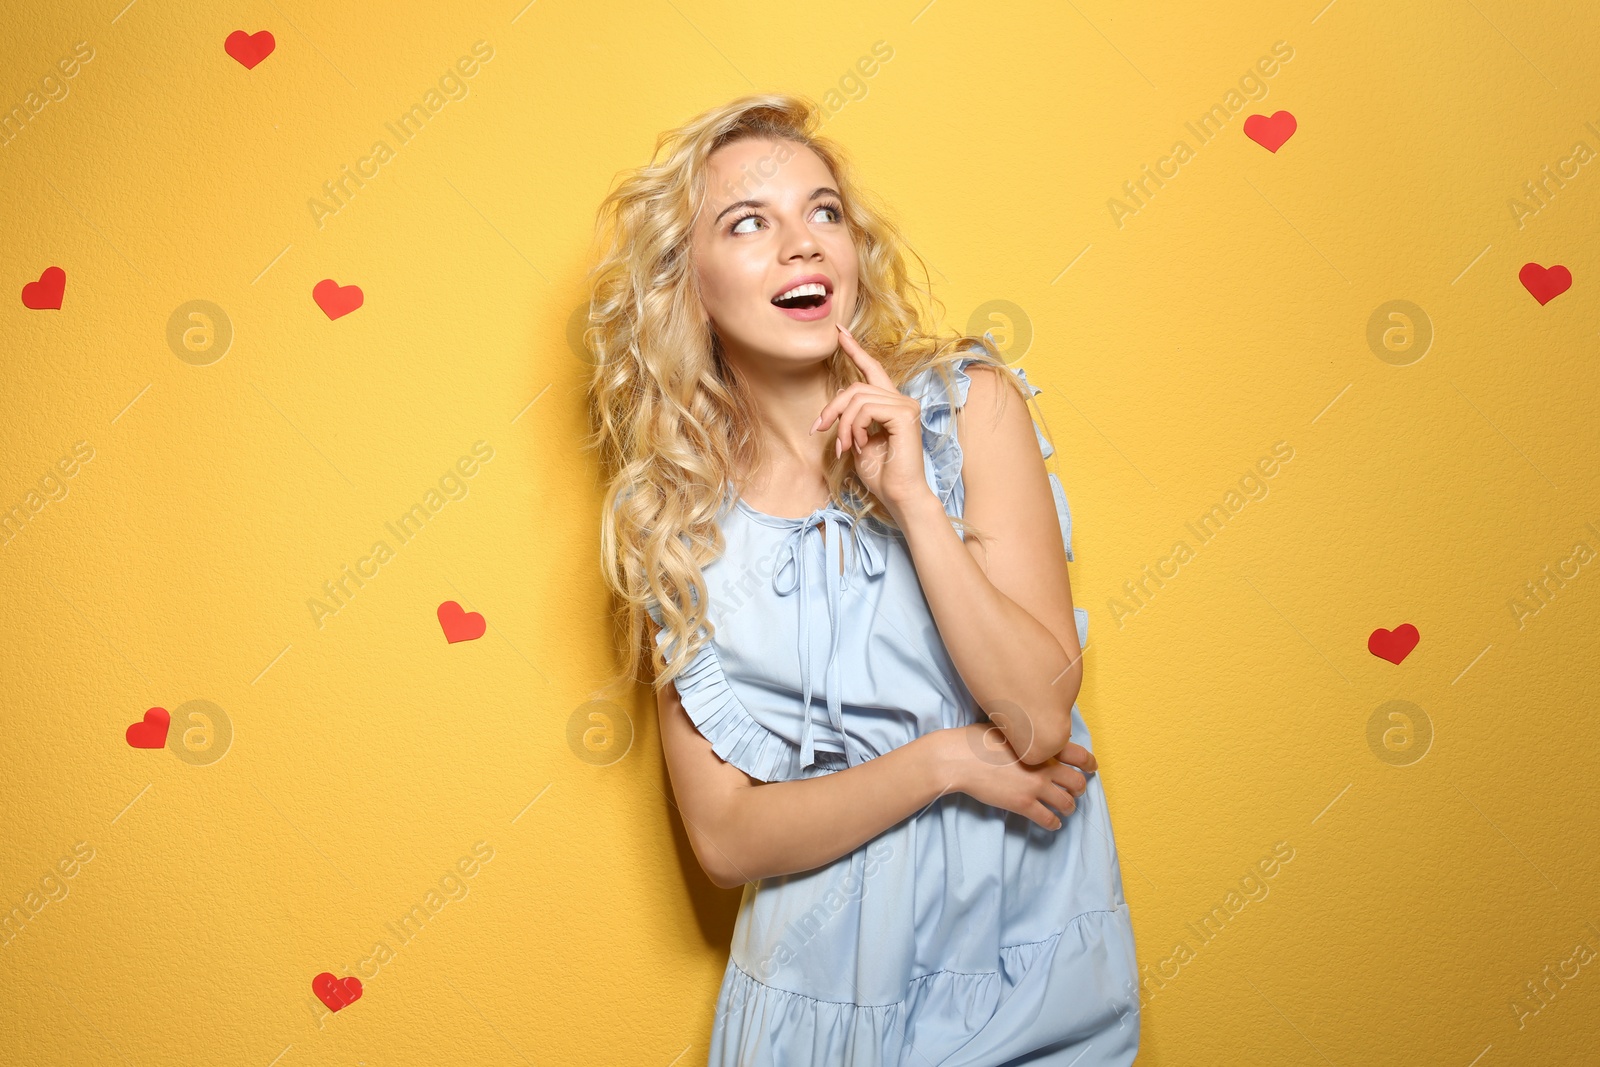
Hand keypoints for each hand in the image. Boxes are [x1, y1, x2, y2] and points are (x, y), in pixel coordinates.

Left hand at [813, 324, 930, 515]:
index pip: (872, 370)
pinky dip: (854, 428)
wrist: (898, 495)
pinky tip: (859, 445)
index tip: (838, 331)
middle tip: (819, 430)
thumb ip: (850, 419)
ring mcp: (905, 406)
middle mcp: (901, 400)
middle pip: (855, 387)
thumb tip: (834, 407)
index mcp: (891, 404)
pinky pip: (865, 409)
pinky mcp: (904, 415)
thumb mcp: (857, 440)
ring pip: (857, 399)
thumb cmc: (881, 474)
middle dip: (832, 408)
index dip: (854, 350)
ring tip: (845, 447)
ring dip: (843, 425)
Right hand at [926, 724, 1096, 830]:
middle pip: (1077, 782)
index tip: (1091, 767)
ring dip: (1069, 807)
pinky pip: (1048, 819)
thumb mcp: (1008, 727)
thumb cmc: (977, 739)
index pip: (1079, 754)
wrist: (959, 758)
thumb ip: (1028, 734)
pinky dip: (1054, 823)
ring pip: (1067, 803)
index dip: (1089, 763)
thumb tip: (1036, 736)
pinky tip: (1053, 823)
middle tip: (1076, 790)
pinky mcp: (1023, 804)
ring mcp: (1034, 786)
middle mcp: (1044, 766)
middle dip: (1079, 788)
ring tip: (1065, 808)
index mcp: (1042, 745)